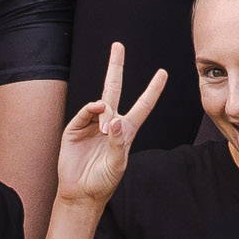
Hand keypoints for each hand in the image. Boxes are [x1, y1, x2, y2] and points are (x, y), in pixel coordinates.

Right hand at [53, 42, 167, 208]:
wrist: (81, 193)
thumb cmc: (103, 181)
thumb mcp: (117, 164)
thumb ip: (118, 142)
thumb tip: (114, 120)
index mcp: (127, 130)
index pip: (143, 105)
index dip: (153, 89)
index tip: (163, 73)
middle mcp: (110, 123)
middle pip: (114, 88)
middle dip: (116, 67)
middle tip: (117, 46)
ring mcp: (91, 124)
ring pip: (100, 102)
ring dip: (104, 111)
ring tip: (103, 130)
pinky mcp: (75, 129)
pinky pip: (85, 112)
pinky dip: (91, 111)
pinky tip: (96, 115)